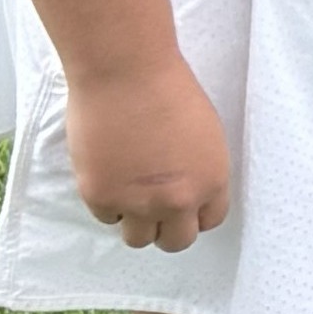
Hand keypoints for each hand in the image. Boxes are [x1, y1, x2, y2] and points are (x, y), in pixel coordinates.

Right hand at [65, 50, 231, 252]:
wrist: (126, 72)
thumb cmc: (167, 88)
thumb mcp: (204, 134)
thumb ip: (198, 169)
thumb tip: (187, 190)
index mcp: (211, 181)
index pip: (209, 221)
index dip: (193, 214)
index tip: (181, 205)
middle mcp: (178, 200)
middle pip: (176, 242)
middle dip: (166, 227)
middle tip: (153, 207)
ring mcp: (138, 203)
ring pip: (138, 240)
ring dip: (134, 221)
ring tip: (128, 192)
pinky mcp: (101, 197)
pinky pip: (105, 217)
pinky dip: (106, 201)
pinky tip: (107, 171)